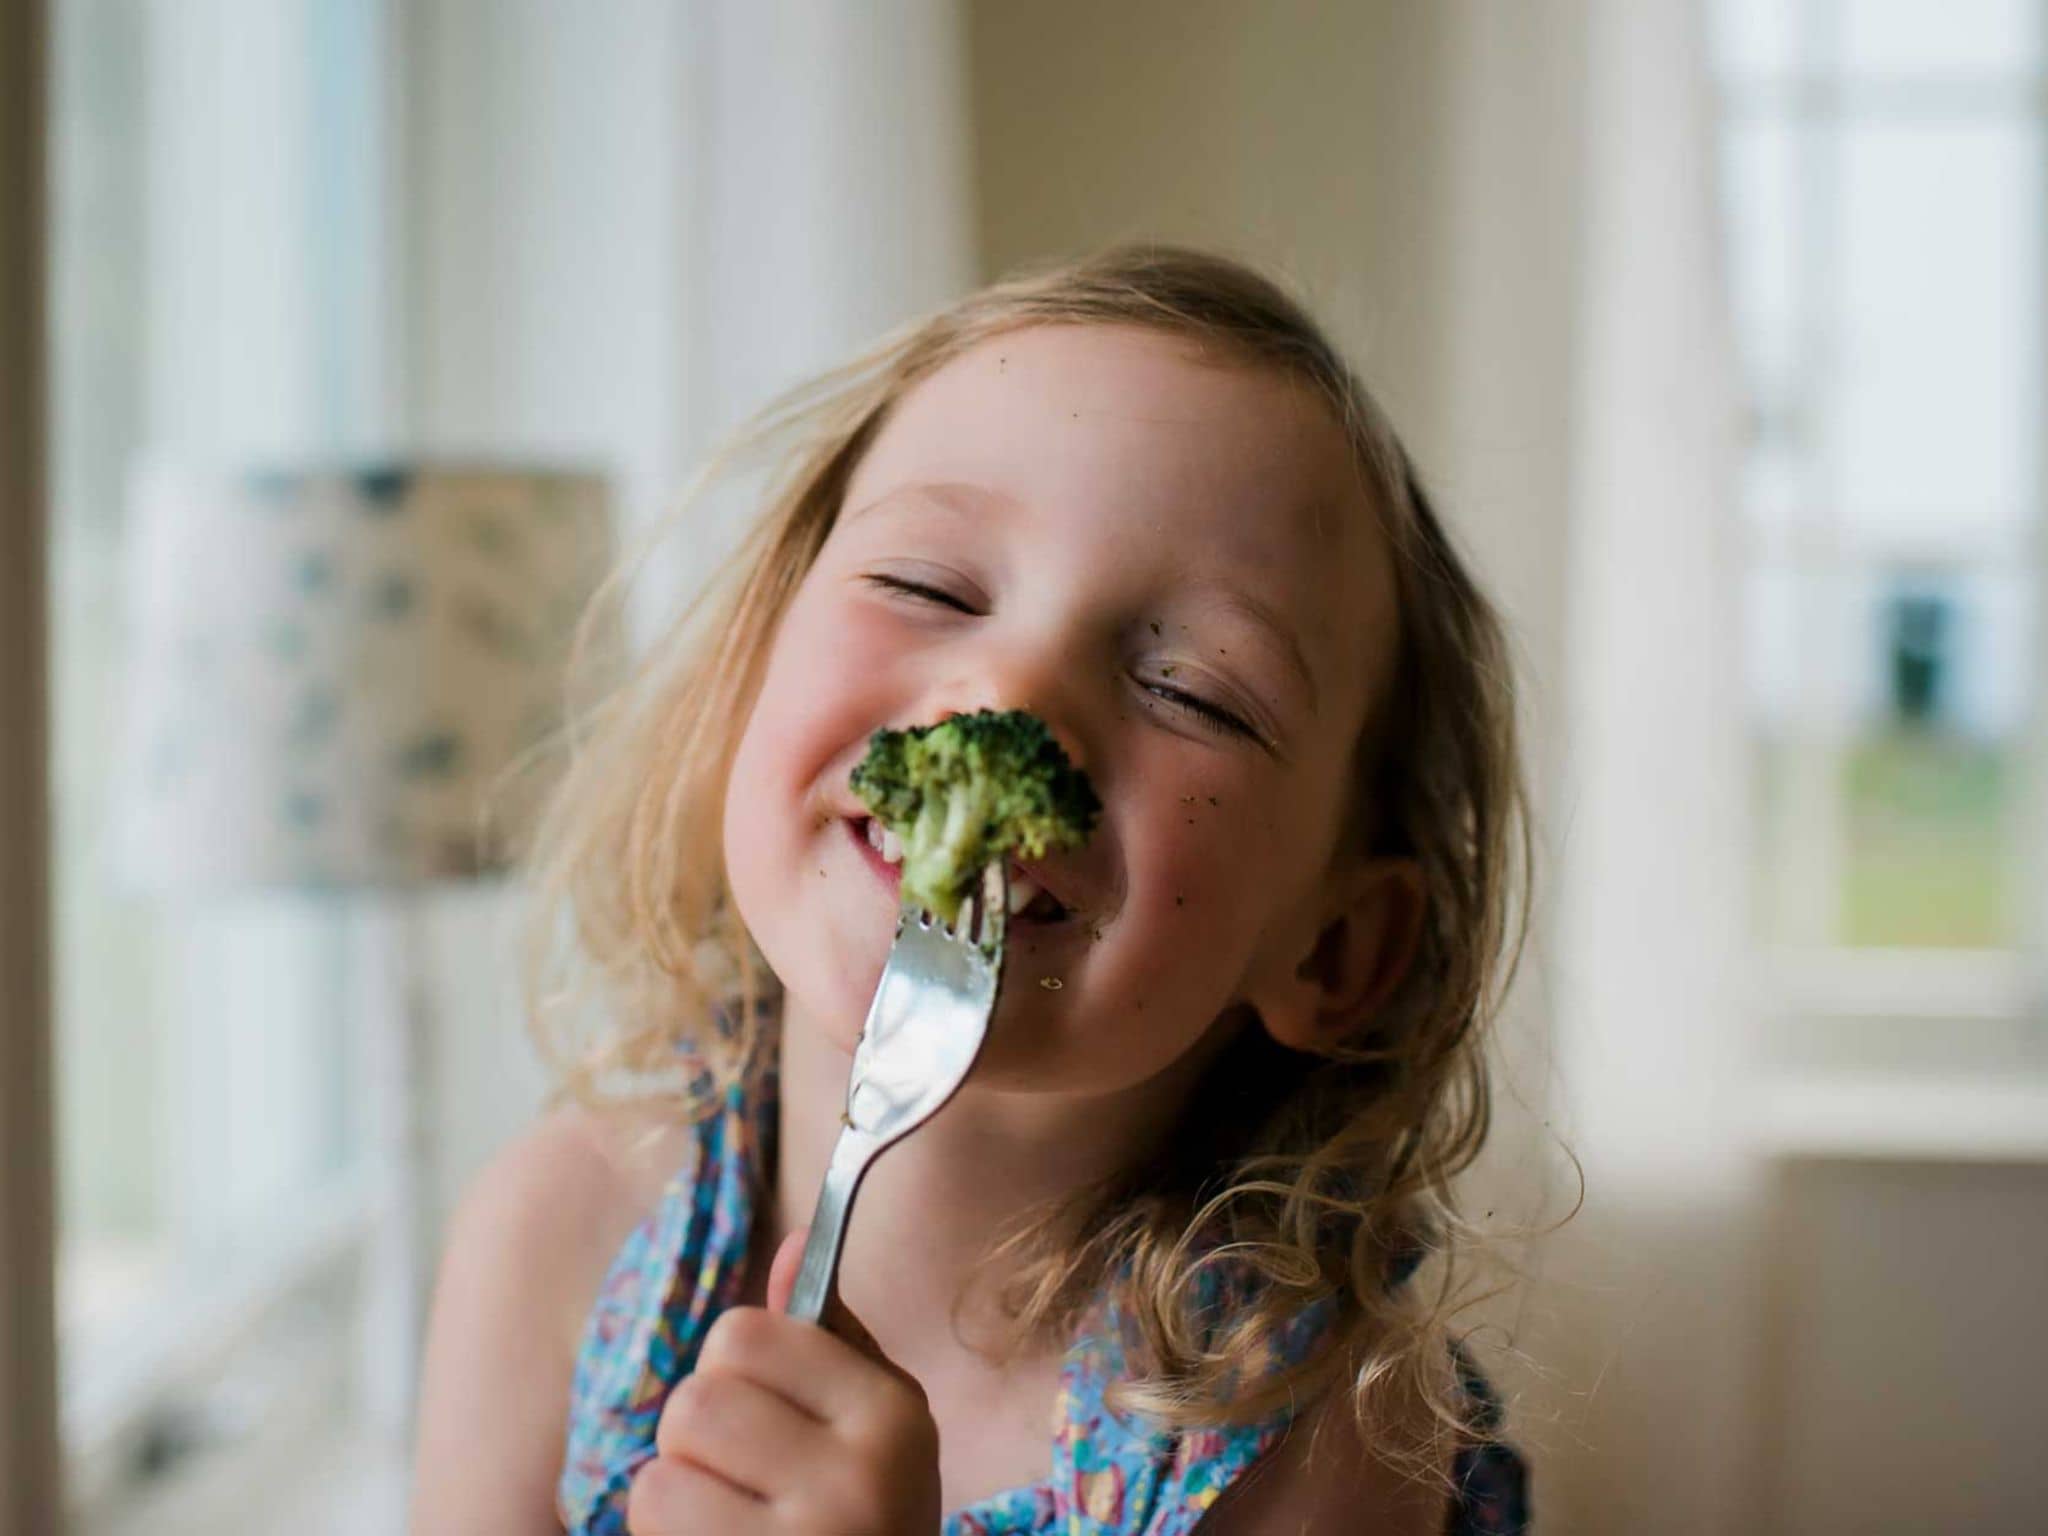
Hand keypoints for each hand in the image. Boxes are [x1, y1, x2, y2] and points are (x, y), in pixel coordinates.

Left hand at [626, 1227, 942, 1534]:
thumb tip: (790, 1243)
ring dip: (677, 1503)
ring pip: (659, 1477)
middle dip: (699, 1442)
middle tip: (744, 1482)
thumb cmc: (866, 1518)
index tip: (769, 1417)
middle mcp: (859, 1480)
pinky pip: (652, 1530)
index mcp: (892, 1415)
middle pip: (695, 1402)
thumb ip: (829, 1339)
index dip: (735, 1372)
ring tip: (729, 1526)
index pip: (744, 1334)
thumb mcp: (875, 1425)